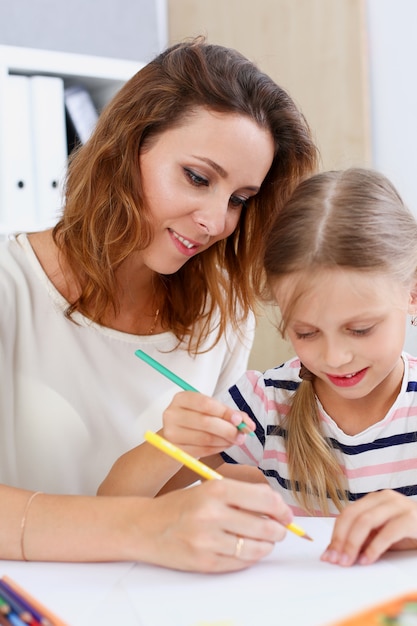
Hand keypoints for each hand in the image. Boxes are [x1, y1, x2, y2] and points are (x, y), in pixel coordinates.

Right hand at [138, 479, 292, 572]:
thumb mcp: (208, 489)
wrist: (145, 527)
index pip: (264, 499)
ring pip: (256, 548)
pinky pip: (241, 563)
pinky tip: (247, 550)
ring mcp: (209, 540)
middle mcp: (213, 513)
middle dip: (279, 530)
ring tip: (265, 541)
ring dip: (266, 546)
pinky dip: (250, 558)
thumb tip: (276, 507)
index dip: (281, 509)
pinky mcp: (206, 561)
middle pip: (265, 526)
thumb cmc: (180, 506)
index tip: (286, 514)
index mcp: (216, 489)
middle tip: (280, 530)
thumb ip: (240, 495)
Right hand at [162, 391, 254, 457]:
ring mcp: (171, 433)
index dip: (225, 412)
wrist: (176, 435)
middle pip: (205, 422)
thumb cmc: (196, 418)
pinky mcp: (175, 450)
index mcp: (181, 398)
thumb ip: (229, 414)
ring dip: (225, 441)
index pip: (205, 404)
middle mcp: (172, 414)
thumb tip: (248, 425)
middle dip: (228, 429)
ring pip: (205, 438)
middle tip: (242, 435)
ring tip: (235, 440)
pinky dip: (217, 449)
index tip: (239, 420)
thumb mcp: (210, 410)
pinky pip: (202, 450)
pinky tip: (224, 445)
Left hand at [321, 490, 416, 566]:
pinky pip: (388, 532)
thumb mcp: (382, 534)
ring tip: (348, 561)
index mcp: (374, 499)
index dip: (335, 534)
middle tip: (335, 560)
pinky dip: (375, 547)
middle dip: (341, 539)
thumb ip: (364, 539)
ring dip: (353, 543)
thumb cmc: (409, 532)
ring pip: (366, 521)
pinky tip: (368, 560)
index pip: (347, 514)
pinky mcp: (412, 518)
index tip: (328, 555)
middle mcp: (384, 497)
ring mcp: (399, 505)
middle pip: (353, 516)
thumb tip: (338, 553)